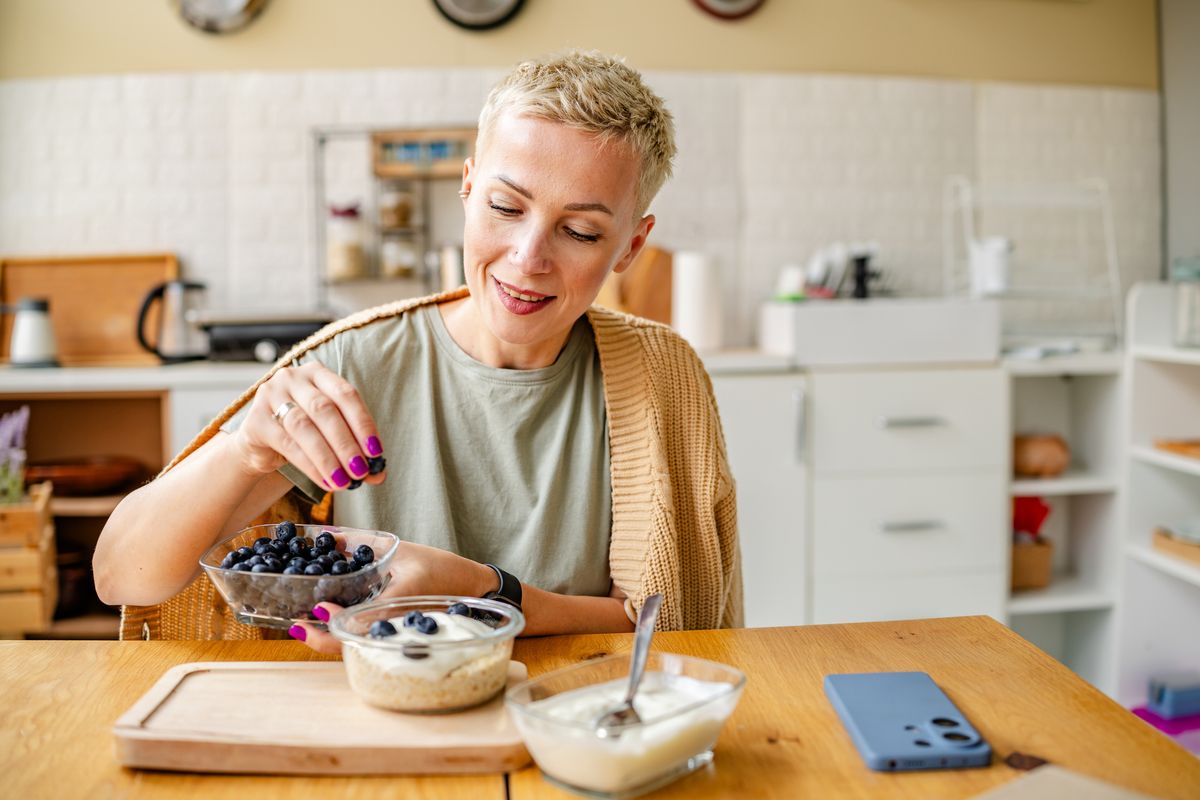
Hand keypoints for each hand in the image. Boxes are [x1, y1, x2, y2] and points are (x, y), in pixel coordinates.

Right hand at [231, 361, 385, 491]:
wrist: (262, 445)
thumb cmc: (305, 435)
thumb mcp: (331, 436)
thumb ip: (355, 450)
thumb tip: (379, 474)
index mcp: (318, 374)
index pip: (346, 394)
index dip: (363, 423)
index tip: (376, 451)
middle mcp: (293, 378)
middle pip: (324, 410)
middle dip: (346, 443)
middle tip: (361, 470)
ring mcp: (270, 395)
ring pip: (304, 427)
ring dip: (328, 457)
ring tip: (344, 481)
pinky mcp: (255, 420)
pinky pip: (287, 444)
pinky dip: (310, 465)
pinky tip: (325, 480)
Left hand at [288, 541, 495, 653]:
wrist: (472, 587)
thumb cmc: (442, 569)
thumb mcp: (402, 550)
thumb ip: (364, 543)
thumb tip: (329, 536)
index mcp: (397, 603)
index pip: (359, 621)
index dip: (333, 623)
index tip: (315, 611)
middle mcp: (393, 624)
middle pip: (351, 644)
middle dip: (321, 639)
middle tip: (296, 626)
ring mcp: (394, 634)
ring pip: (355, 646)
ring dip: (329, 638)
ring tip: (305, 624)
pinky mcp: (394, 635)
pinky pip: (365, 639)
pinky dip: (344, 634)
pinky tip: (331, 622)